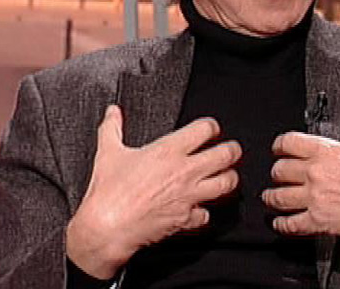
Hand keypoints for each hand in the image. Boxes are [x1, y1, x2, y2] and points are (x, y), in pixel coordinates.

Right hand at [66, 105, 240, 279]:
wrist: (107, 228)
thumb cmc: (108, 192)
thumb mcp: (108, 153)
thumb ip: (112, 128)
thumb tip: (112, 112)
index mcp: (168, 151)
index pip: (205, 129)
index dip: (212, 126)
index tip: (211, 129)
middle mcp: (184, 171)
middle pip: (226, 155)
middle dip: (232, 150)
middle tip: (231, 150)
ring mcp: (189, 196)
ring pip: (226, 184)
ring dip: (229, 179)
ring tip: (227, 176)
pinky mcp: (187, 219)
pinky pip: (207, 215)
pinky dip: (205, 212)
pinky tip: (200, 209)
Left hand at [263, 105, 339, 269]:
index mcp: (328, 151)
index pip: (289, 142)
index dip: (280, 145)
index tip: (278, 149)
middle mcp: (316, 172)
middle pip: (280, 170)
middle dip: (276, 173)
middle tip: (278, 176)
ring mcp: (314, 197)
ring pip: (279, 197)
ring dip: (272, 198)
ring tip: (271, 198)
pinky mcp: (317, 220)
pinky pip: (290, 223)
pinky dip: (282, 224)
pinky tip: (280, 223)